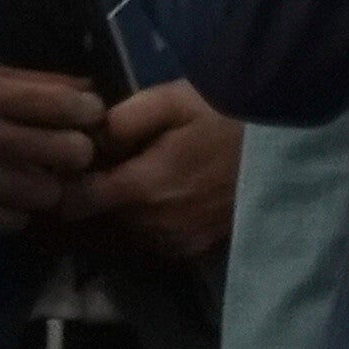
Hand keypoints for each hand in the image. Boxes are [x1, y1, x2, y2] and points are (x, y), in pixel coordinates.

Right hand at [0, 66, 109, 233]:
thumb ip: (34, 82)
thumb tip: (87, 87)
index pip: (65, 103)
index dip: (86, 110)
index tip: (88, 115)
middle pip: (71, 151)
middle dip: (76, 152)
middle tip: (68, 152)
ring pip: (49, 192)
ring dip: (49, 187)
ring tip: (35, 178)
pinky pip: (18, 219)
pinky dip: (19, 211)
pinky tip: (10, 198)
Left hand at [72, 79, 243, 259]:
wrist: (286, 140)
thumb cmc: (224, 113)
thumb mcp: (167, 101)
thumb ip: (119, 123)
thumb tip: (86, 142)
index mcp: (144, 189)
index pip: (78, 203)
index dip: (63, 186)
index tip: (62, 168)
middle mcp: (158, 224)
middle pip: (101, 218)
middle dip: (92, 196)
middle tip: (94, 167)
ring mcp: (180, 240)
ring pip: (127, 231)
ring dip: (119, 212)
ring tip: (125, 178)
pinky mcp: (199, 246)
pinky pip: (155, 240)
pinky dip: (146, 223)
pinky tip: (155, 196)